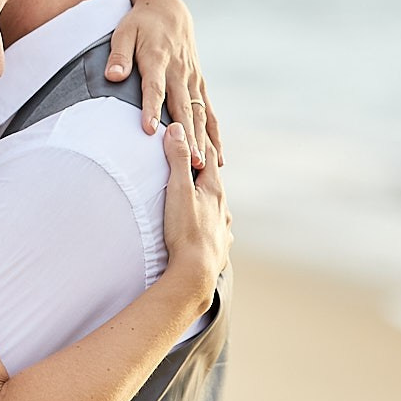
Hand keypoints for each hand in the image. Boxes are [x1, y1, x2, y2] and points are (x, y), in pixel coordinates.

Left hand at [106, 0, 223, 166]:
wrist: (167, 7)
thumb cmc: (139, 22)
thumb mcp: (123, 32)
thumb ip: (118, 55)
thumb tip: (112, 76)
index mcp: (158, 59)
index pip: (154, 87)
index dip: (151, 108)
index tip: (148, 130)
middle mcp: (179, 70)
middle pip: (183, 107)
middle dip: (185, 135)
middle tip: (187, 161)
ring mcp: (192, 77)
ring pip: (199, 113)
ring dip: (202, 140)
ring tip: (203, 166)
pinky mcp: (199, 82)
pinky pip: (209, 111)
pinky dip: (214, 134)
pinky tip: (218, 157)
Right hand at [159, 123, 230, 287]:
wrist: (195, 273)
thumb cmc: (185, 231)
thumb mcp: (178, 190)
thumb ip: (177, 158)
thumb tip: (178, 128)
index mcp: (214, 190)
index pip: (209, 158)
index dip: (201, 142)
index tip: (197, 129)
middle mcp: (223, 208)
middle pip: (214, 183)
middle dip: (204, 171)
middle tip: (197, 160)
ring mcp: (222, 229)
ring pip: (216, 208)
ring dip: (208, 200)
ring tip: (200, 197)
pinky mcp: (219, 247)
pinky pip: (215, 230)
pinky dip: (210, 224)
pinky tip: (208, 230)